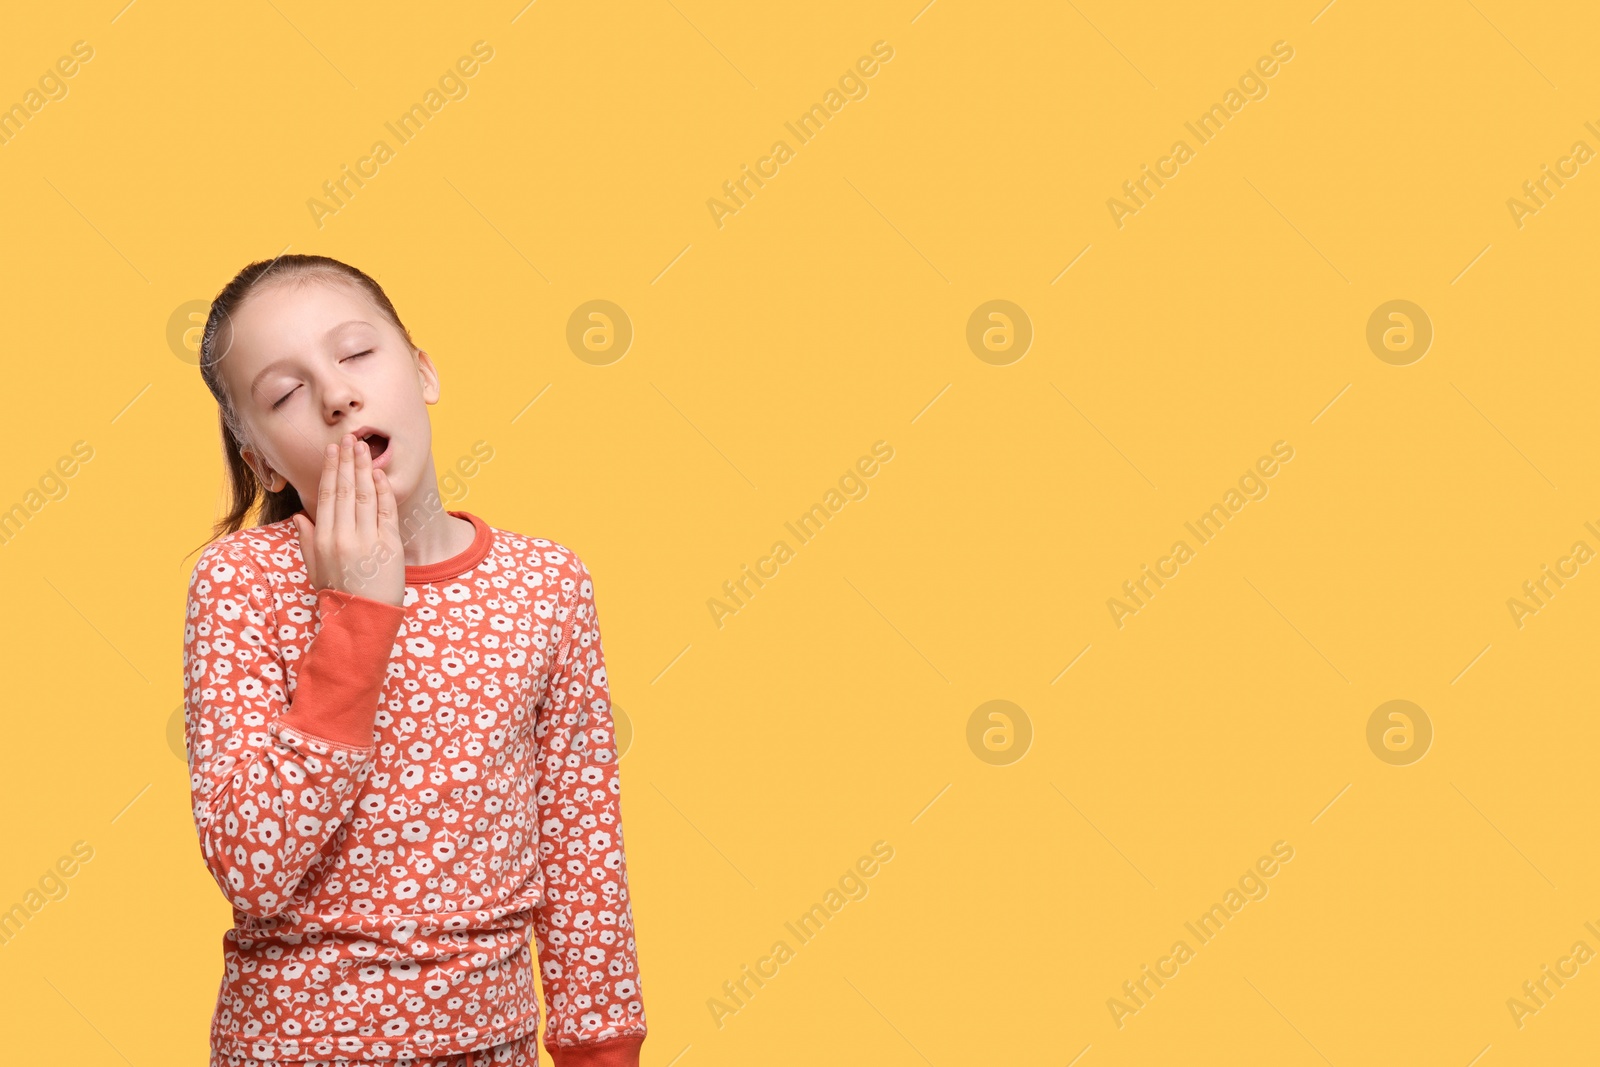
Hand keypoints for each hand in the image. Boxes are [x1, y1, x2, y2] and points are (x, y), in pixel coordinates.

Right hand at [290, 433, 404, 607]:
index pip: (327, 495)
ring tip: (364, 447)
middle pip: (346, 489)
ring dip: (365, 468)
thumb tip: (299, 515)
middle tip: (349, 438)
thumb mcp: (315, 568)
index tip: (332, 450)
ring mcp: (367, 540)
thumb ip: (307, 540)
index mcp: (323, 538)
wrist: (362, 619)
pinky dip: (384, 490)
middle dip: (347, 461)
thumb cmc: (338, 593)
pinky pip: (386, 511)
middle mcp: (343, 536)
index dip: (331, 470)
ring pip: (366, 495)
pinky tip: (380, 474)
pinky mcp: (389, 545)